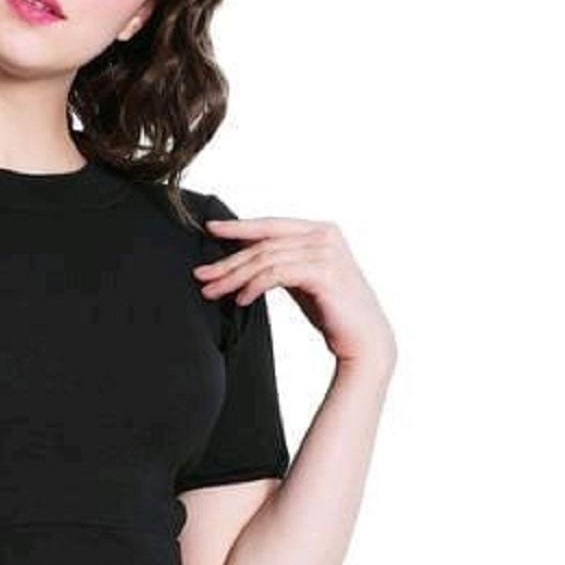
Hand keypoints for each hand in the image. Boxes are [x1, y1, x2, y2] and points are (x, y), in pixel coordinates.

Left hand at [195, 215, 396, 369]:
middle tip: (201, 274)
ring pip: (266, 260)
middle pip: (264, 244)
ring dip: (235, 277)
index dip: (239, 226)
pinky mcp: (323, 273)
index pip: (271, 225)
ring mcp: (326, 252)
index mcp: (320, 230)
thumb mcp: (301, 278)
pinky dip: (254, 286)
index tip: (210, 229)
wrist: (363, 339)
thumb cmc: (332, 310)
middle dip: (228, 260)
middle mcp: (325, 235)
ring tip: (213, 292)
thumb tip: (243, 255)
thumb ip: (280, 261)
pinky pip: (276, 275)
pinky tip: (241, 300)